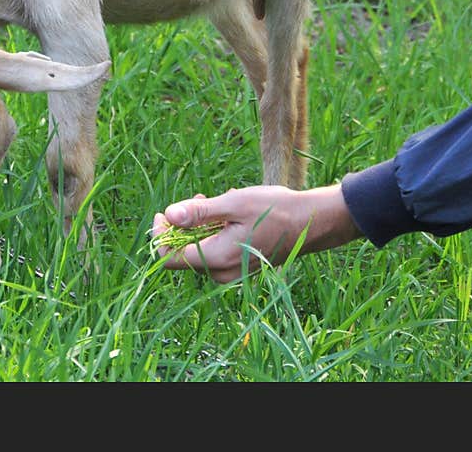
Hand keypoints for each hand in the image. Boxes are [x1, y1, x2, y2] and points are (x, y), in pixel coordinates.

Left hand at [152, 184, 361, 282]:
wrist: (311, 223)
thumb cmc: (274, 209)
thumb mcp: (233, 204)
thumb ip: (199, 212)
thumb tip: (169, 215)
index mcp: (217, 258)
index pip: (169, 259)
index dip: (160, 235)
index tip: (163, 212)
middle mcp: (222, 273)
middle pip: (184, 254)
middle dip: (183, 226)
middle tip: (197, 198)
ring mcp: (232, 273)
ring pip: (199, 250)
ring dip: (199, 226)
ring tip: (215, 201)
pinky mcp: (240, 267)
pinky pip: (215, 251)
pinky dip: (213, 231)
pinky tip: (228, 211)